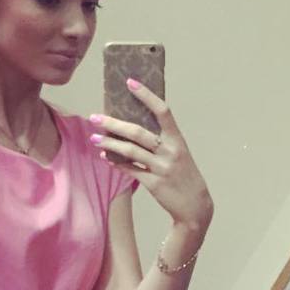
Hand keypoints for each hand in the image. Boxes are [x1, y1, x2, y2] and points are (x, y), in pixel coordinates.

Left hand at [89, 79, 213, 229]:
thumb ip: (162, 140)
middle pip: (138, 132)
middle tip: (95, 117)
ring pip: (130, 152)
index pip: (163, 111)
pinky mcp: (154, 184)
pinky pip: (131, 170)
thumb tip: (133, 126)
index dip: (146, 96)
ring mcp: (162, 169)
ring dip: (110, 144)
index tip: (130, 83)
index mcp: (178, 140)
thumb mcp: (179, 154)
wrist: (195, 206)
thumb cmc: (184, 176)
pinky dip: (116, 163)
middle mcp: (171, 152)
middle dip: (114, 124)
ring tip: (94, 138)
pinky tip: (106, 158)